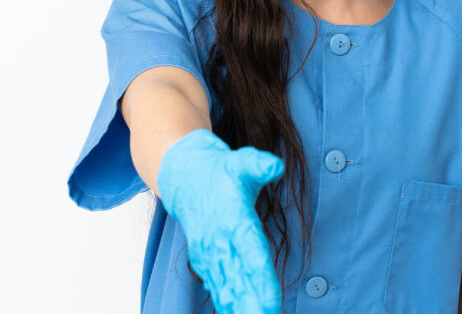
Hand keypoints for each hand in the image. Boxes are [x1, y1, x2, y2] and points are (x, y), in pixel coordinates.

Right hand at [157, 129, 284, 312]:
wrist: (185, 178)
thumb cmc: (221, 172)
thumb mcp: (241, 162)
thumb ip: (258, 164)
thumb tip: (275, 165)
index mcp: (233, 220)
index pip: (251, 255)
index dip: (261, 280)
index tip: (273, 305)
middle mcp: (219, 242)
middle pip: (239, 281)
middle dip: (252, 305)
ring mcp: (210, 255)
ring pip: (227, 289)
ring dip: (239, 308)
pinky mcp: (206, 262)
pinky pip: (218, 288)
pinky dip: (227, 306)